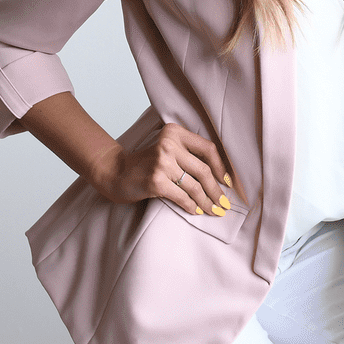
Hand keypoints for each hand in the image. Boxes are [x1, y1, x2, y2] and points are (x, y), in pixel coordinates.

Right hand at [88, 123, 232, 216]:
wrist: (115, 172)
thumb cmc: (146, 164)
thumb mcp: (167, 149)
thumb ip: (188, 154)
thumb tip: (220, 176)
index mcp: (175, 132)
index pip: (208, 148)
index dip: (221, 167)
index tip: (228, 182)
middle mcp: (168, 144)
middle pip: (203, 170)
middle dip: (216, 190)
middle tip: (224, 203)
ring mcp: (161, 162)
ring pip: (194, 185)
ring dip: (207, 201)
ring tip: (214, 210)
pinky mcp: (155, 181)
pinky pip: (182, 196)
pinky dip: (192, 206)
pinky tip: (197, 211)